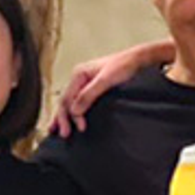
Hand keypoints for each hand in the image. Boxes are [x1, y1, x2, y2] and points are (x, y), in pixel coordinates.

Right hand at [50, 40, 173, 136]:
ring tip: (59, 130)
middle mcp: (78, 78)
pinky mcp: (91, 87)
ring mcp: (84, 83)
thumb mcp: (105, 80)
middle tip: (65, 134)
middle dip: (63, 118)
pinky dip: (72, 111)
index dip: (69, 115)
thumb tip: (74, 111)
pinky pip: (78, 101)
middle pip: (65, 101)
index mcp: (78, 74)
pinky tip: (71, 119)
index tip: (79, 127)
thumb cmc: (123, 66)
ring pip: (69, 102)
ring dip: (64, 116)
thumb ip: (89, 95)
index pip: (67, 99)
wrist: (135, 60)